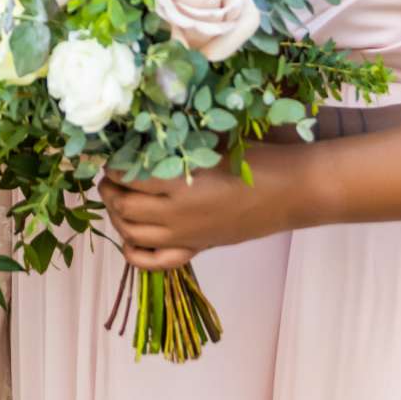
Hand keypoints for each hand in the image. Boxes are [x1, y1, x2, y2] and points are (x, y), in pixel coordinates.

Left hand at [100, 142, 316, 269]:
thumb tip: (141, 137)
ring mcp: (184, 236)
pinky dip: (132, 251)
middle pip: (122, 206)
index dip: (114, 164)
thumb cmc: (257, 159)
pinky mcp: (195, 248)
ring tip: (117, 197)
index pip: (127, 176)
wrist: (292, 191)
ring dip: (115, 215)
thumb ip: (176, 144)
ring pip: (130, 233)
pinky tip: (130, 235)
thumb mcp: (212, 144)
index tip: (114, 154)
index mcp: (180, 184)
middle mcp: (176, 215)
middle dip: (108, 189)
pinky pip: (152, 262)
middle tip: (111, 174)